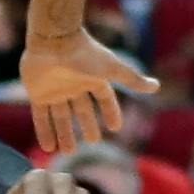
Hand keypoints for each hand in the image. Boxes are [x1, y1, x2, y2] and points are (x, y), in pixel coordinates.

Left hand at [21, 31, 159, 152]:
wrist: (54, 42)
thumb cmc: (86, 54)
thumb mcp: (113, 69)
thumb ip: (133, 80)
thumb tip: (156, 86)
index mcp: (93, 79)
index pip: (105, 99)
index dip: (111, 112)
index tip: (115, 128)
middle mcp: (75, 86)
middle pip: (82, 110)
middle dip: (87, 126)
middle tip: (92, 142)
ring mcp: (56, 90)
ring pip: (61, 117)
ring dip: (64, 134)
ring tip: (67, 152)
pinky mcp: (37, 94)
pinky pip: (41, 117)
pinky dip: (45, 131)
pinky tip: (47, 148)